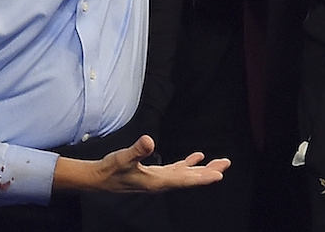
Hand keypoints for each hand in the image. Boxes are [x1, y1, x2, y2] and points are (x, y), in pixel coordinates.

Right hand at [89, 135, 229, 193]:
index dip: (202, 177)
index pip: (185, 180)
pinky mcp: (155, 175)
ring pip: (186, 175)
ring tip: (218, 163)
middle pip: (190, 178)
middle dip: (209, 172)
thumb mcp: (123, 158)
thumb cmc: (110, 170)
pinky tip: (196, 158)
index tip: (219, 175)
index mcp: (157, 182)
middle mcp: (161, 183)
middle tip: (226, 164)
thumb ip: (136, 150)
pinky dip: (188, 164)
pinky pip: (177, 171)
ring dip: (202, 169)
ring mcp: (159, 180)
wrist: (98, 179)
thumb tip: (149, 141)